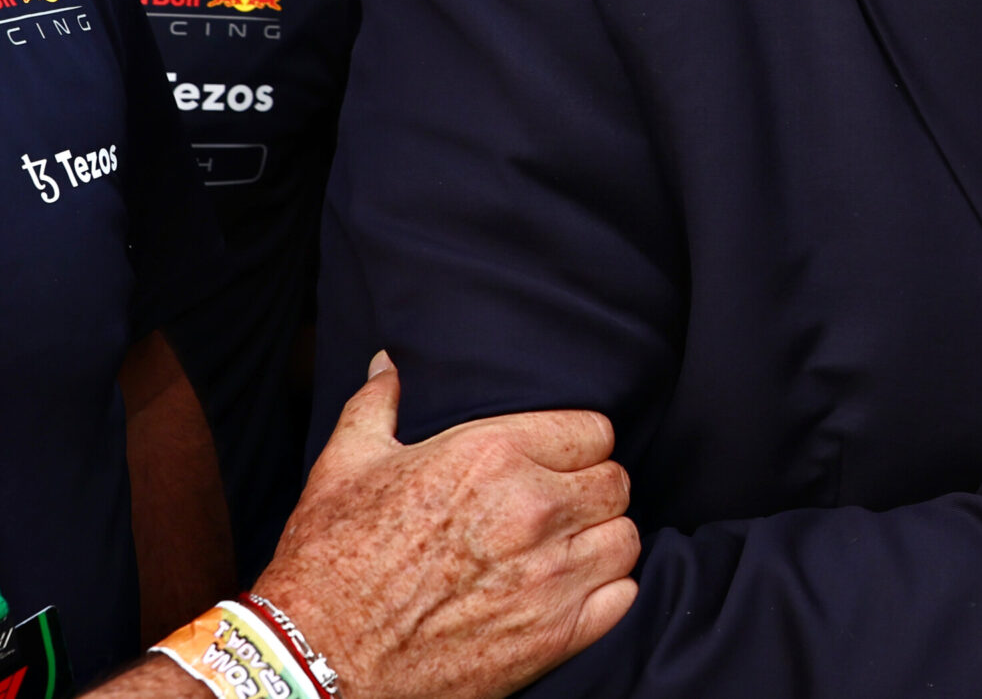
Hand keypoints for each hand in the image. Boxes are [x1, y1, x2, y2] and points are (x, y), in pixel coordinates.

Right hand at [250, 355, 638, 698]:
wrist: (313, 660)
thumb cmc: (327, 561)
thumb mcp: (344, 466)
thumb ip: (377, 404)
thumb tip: (388, 364)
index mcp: (493, 454)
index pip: (594, 432)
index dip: (576, 447)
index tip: (555, 464)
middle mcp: (531, 510)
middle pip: (616, 483)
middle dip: (591, 492)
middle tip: (558, 510)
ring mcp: (547, 577)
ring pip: (624, 539)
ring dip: (599, 543)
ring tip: (565, 550)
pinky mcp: (553, 637)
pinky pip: (622, 598)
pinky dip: (605, 594)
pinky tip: (571, 592)